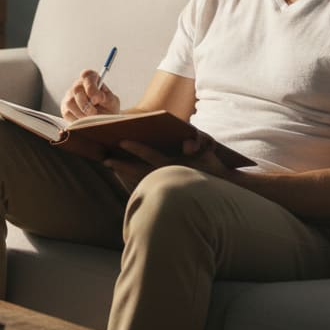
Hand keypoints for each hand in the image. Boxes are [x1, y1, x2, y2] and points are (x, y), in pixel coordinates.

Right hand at [61, 69, 121, 119]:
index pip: (87, 76)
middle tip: (94, 112)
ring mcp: (70, 96)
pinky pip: (67, 113)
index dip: (91, 86)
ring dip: (82, 113)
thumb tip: (97, 97)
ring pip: (70, 102)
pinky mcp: (65, 108)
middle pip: (77, 89)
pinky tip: (84, 120)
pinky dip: (77, 119)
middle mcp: (79, 85)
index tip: (98, 98)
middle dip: (86, 104)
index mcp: (91, 79)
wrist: (103, 121)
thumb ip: (107, 97)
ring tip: (91, 117)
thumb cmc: (108, 108)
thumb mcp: (112, 102)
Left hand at [115, 131, 233, 179]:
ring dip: (124, 172)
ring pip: (140, 178)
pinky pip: (145, 186)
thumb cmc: (213, 163)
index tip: (120, 142)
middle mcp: (168, 174)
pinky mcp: (168, 187)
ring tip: (109, 164)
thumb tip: (188, 144)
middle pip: (140, 170)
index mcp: (176, 164)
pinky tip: (121, 174)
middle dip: (123, 165)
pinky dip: (132, 180)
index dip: (136, 149)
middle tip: (104, 159)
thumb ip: (199, 142)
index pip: (151, 155)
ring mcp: (168, 183)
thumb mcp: (209, 149)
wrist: (224, 185)